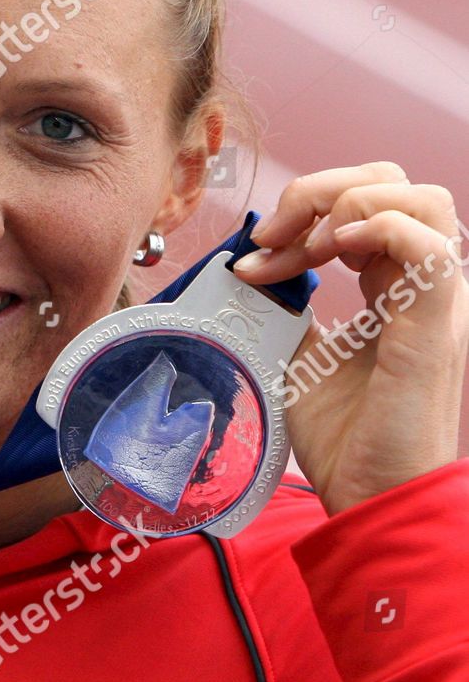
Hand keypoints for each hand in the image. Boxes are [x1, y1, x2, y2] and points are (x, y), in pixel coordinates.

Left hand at [232, 162, 468, 513]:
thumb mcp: (297, 355)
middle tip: (270, 240)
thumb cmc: (344, 437)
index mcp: (392, 287)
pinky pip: (428, 243)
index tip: (253, 256)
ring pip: (421, 199)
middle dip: (320, 192)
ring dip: (346, 206)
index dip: (303, 211)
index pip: (365, 203)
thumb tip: (248, 270)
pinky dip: (375, 228)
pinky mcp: (433, 326)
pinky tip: (330, 257)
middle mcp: (420, 285)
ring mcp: (433, 302)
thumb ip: (285, 309)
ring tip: (305, 252)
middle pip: (393, 184)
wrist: (371, 497)